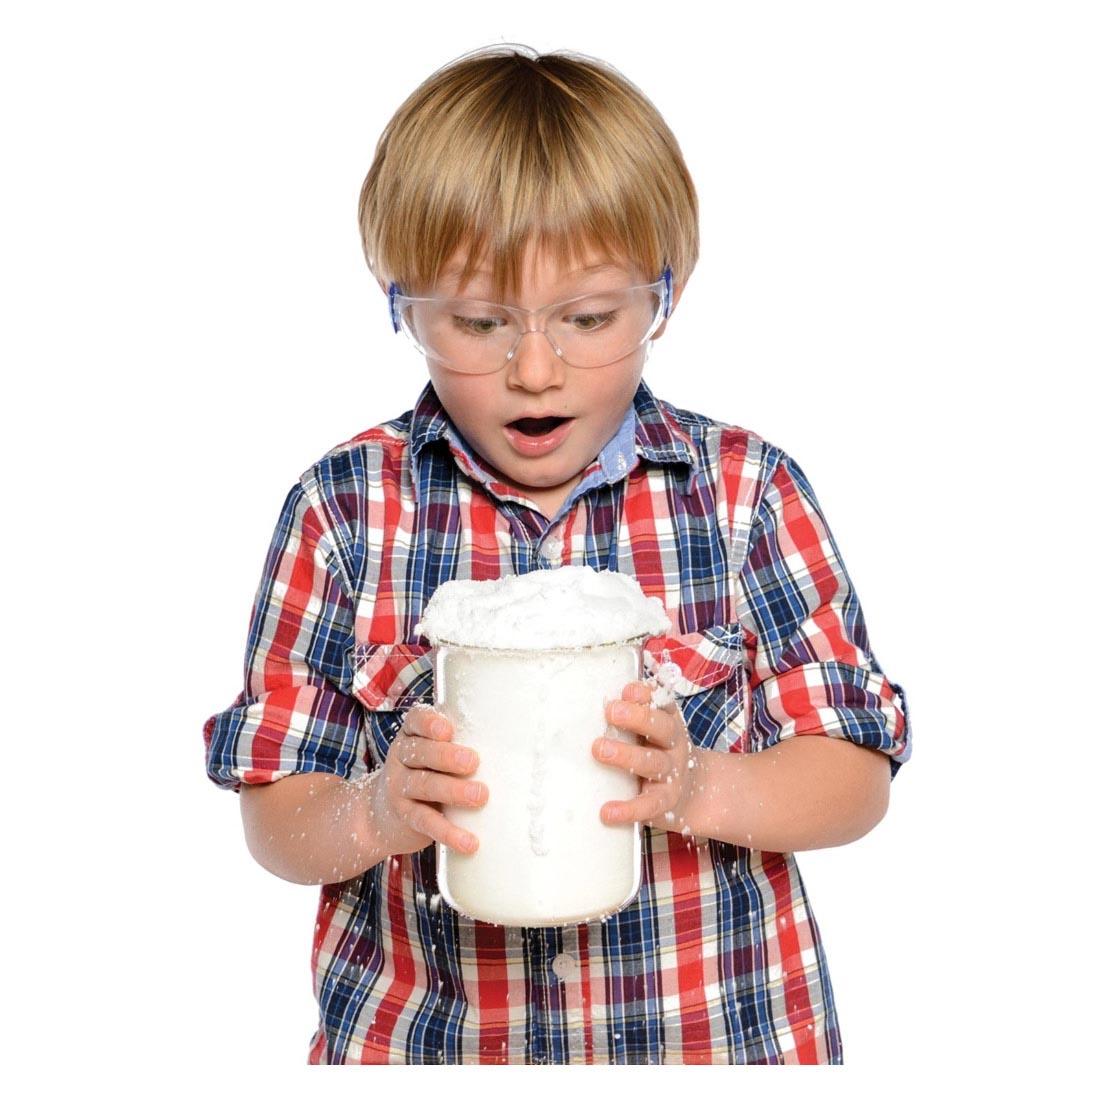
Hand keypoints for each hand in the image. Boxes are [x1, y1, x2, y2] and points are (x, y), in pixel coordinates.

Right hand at [369, 703, 487, 855]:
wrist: (381, 815)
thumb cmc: (425, 774)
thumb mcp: (432, 755)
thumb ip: (458, 745)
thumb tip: (510, 750)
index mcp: (412, 735)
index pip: (416, 720)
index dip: (429, 723)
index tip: (448, 730)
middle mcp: (401, 757)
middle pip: (421, 752)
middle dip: (447, 756)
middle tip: (473, 762)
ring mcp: (399, 787)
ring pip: (424, 785)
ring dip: (453, 791)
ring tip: (480, 796)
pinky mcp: (405, 816)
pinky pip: (426, 822)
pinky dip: (449, 832)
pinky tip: (469, 842)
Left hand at [593, 681, 698, 834]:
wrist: (695, 794)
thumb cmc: (660, 754)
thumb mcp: (654, 731)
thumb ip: (634, 714)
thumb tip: (603, 703)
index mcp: (669, 723)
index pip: (663, 703)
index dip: (646, 695)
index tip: (626, 690)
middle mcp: (674, 745)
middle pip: (662, 728)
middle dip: (637, 717)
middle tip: (611, 711)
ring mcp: (672, 774)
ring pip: (653, 763)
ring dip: (626, 755)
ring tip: (599, 749)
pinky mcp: (665, 802)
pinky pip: (648, 805)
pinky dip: (627, 809)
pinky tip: (607, 811)